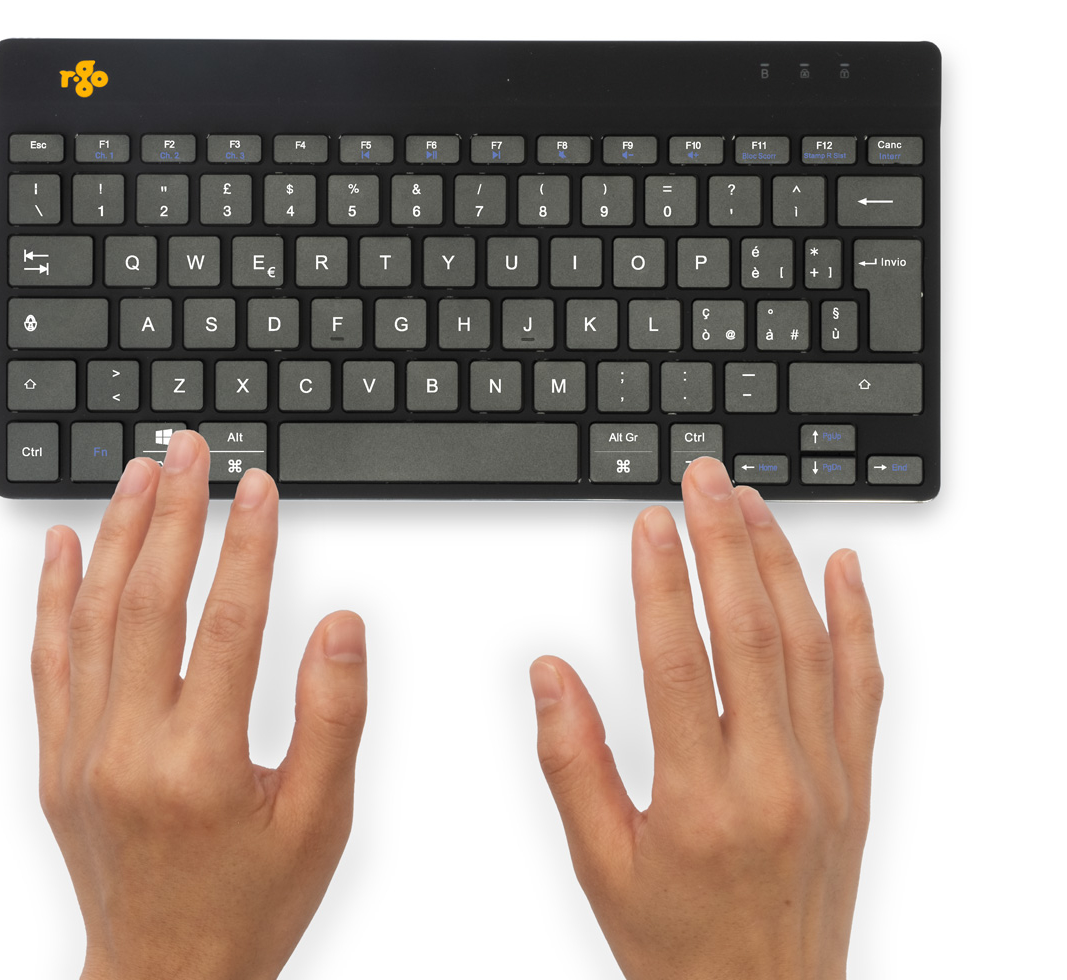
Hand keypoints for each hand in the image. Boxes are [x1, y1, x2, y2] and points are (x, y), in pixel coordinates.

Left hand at [32, 431, 367, 979]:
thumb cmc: (247, 904)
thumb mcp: (321, 821)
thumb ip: (333, 716)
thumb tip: (338, 626)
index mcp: (199, 764)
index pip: (227, 623)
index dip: (246, 545)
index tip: (255, 486)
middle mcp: (128, 750)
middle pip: (149, 602)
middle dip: (174, 513)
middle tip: (189, 450)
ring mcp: (82, 753)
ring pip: (94, 619)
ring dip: (118, 536)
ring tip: (139, 473)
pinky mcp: (58, 760)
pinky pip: (49, 662)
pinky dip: (54, 598)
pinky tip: (65, 547)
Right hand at [530, 456, 883, 979]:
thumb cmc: (681, 946)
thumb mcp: (600, 865)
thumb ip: (570, 762)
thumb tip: (550, 673)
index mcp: (701, 801)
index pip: (679, 663)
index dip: (660, 583)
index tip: (649, 524)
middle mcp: (774, 780)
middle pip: (749, 634)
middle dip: (723, 543)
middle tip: (704, 480)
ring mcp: (825, 778)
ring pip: (808, 645)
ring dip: (779, 564)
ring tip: (751, 504)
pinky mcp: (855, 782)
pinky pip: (863, 687)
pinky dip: (856, 619)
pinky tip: (843, 567)